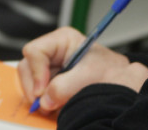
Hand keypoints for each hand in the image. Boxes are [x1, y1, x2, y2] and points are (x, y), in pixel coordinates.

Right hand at [17, 27, 147, 113]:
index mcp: (62, 40)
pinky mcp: (50, 82)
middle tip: (44, 104)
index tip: (42, 91)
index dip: (35, 72)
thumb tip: (44, 101)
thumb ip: (65, 87)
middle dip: (34, 88)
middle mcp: (52, 52)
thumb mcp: (88, 76)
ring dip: (38, 97)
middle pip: (27, 67)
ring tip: (53, 106)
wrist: (121, 81)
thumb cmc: (109, 70)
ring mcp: (49, 68)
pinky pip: (37, 92)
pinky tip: (56, 106)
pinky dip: (44, 102)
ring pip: (29, 81)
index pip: (35, 51)